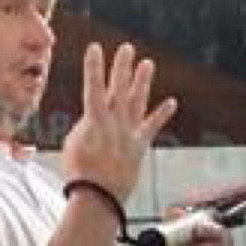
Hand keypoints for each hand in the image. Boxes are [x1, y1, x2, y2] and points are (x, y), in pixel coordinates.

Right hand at [62, 41, 176, 209]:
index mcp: (94, 121)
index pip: (93, 88)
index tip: (94, 48)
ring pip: (137, 101)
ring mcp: (129, 132)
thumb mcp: (73, 145)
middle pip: (118, 89)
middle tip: (126, 48)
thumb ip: (84, 127)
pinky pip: (152, 127)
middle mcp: (114, 123)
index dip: (93, 67)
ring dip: (142, 81)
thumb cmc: (80, 175)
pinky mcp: (140, 145)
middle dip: (122, 67)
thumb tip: (92, 121)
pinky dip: (162, 114)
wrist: (99, 197)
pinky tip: (172, 102)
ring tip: (148, 64)